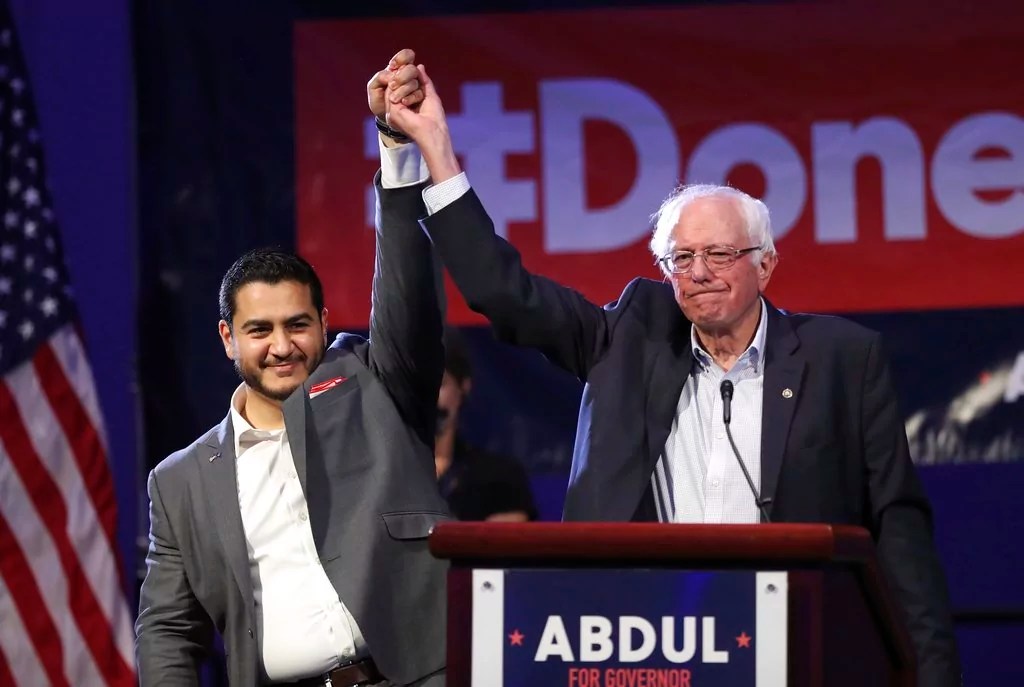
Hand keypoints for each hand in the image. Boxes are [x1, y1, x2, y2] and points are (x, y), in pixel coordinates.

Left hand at [366, 49, 423, 122]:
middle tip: (392, 85)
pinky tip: (404, 103)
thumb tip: (391, 73)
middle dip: (402, 75)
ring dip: (405, 88)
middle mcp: (409, 76)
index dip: (401, 58)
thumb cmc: (379, 103)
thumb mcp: (374, 89)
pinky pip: (421, 92)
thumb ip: (379, 78)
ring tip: (395, 99)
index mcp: (397, 70)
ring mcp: (417, 86)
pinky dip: (412, 97)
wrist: (388, 121)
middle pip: (411, 67)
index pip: (406, 55)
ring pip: (416, 80)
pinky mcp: (423, 97)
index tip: (392, 66)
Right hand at [385, 64, 460, 181]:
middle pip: (394, 82)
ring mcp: (392, 111)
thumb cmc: (435, 120)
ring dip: (408, 82)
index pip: (399, 84)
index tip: (414, 69)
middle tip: (415, 74)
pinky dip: (408, 88)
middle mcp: (394, 109)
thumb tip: (419, 66)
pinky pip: (395, 91)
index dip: (406, 74)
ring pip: (394, 85)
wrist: (435, 133)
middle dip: (406, 75)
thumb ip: (424, 81)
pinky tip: (418, 96)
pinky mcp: (393, 112)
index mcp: (402, 106)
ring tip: (420, 92)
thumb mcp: (430, 95)